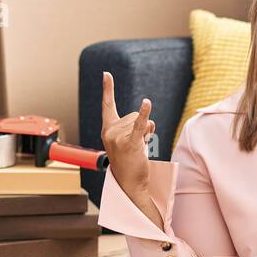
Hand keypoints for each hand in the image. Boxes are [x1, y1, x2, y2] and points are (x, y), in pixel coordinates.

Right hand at [101, 70, 156, 193]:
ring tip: (140, 149)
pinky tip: (147, 102)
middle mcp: (109, 131)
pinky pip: (140, 124)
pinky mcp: (130, 143)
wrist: (130, 183)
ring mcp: (118, 137)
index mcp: (107, 129)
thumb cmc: (130, 162)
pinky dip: (145, 114)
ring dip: (146, 133)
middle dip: (141, 128)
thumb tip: (149, 120)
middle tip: (137, 145)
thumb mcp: (131, 140)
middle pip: (134, 115)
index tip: (106, 74)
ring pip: (141, 121)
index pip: (108, 105)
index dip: (107, 89)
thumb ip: (137, 127)